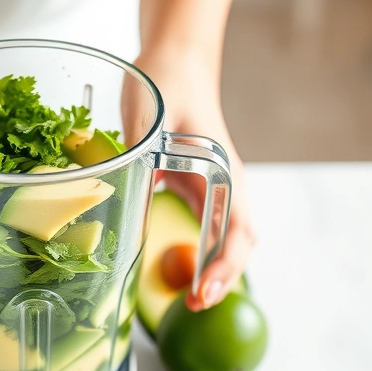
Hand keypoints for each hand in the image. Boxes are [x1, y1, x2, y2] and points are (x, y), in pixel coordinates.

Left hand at [134, 52, 256, 310]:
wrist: (175, 64)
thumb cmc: (166, 84)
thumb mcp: (151, 120)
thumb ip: (144, 156)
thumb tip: (134, 194)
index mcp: (221, 171)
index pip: (236, 229)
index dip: (223, 264)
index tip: (204, 289)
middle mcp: (224, 184)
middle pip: (237, 243)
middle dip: (220, 278)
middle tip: (193, 306)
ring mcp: (213, 188)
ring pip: (225, 239)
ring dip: (212, 270)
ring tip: (189, 300)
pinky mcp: (196, 188)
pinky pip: (207, 228)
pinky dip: (200, 254)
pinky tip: (179, 271)